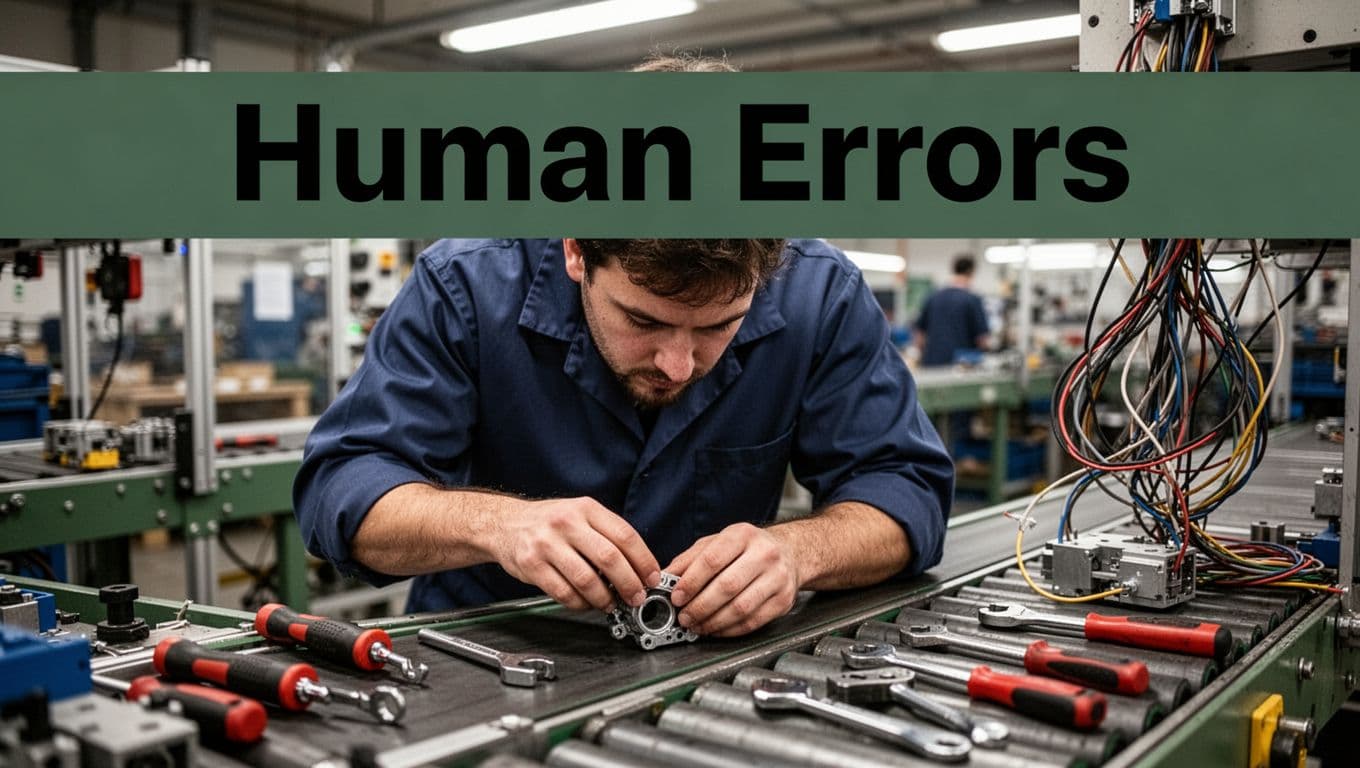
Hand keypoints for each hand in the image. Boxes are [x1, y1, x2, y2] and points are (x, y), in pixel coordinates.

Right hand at [491, 497, 659, 612]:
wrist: (504, 524)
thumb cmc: (548, 522)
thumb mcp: (580, 514)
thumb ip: (607, 535)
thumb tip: (639, 566)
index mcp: (586, 508)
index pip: (625, 535)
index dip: (644, 560)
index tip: (652, 578)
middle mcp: (567, 523)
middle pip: (609, 558)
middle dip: (629, 584)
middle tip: (636, 597)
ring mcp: (547, 544)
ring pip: (587, 579)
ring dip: (604, 598)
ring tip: (610, 604)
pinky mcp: (532, 565)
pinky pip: (563, 592)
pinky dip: (580, 604)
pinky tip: (586, 603)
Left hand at [665, 523, 799, 636]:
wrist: (789, 553)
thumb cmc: (748, 548)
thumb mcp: (717, 542)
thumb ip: (690, 559)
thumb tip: (665, 578)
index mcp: (743, 535)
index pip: (712, 560)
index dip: (691, 582)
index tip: (676, 596)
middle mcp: (764, 554)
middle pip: (727, 586)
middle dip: (699, 606)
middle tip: (684, 617)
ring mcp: (777, 578)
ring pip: (741, 607)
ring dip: (713, 622)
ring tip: (697, 625)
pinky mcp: (783, 600)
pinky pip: (753, 621)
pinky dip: (729, 630)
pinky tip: (716, 629)